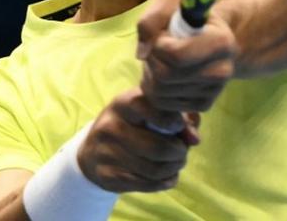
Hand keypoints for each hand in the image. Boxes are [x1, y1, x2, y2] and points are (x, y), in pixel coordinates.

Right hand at [77, 88, 198, 192]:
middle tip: (182, 151)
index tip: (178, 127)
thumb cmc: (131, 125)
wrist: (91, 151)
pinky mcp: (108, 176)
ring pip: (154, 169)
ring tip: (177, 163)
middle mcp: (111, 126)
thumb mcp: (149, 112)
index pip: (155, 109)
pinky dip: (165, 182)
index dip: (175, 121)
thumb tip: (195, 138)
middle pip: (158, 147)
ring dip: (174, 168)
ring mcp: (107, 152)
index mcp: (124, 102)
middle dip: (179, 152)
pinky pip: (147, 184)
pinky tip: (168, 176)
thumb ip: (179, 118)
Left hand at [137, 0, 236, 111]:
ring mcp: (215, 91)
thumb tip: (141, 54)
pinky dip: (155, 90)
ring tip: (159, 60)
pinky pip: (164, 105)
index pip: (178, 56)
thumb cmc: (185, 17)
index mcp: (221, 42)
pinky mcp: (204, 105)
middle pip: (166, 76)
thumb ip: (150, 21)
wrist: (206, 35)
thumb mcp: (167, 4)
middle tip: (155, 49)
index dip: (158, 46)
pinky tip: (164, 75)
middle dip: (151, 61)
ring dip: (150, 75)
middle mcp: (223, 70)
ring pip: (161, 93)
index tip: (161, 36)